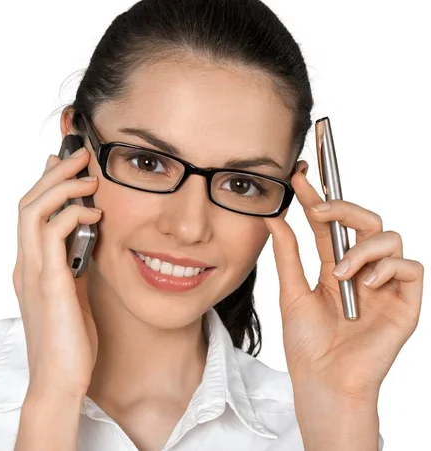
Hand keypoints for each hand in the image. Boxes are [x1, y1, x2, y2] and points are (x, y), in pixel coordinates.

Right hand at [12, 147, 100, 398]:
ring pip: (33, 210)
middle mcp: (25, 265)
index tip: (66, 165)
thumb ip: (74, 265)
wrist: (59, 381)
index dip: (45, 184)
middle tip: (80, 156)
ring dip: (61, 186)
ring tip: (88, 176)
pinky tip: (94, 213)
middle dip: (53, 173)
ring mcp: (32, 273)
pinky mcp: (48, 284)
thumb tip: (87, 238)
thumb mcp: (74, 293)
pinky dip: (72, 214)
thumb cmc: (69, 341)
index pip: (30, 213)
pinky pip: (52, 234)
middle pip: (27, 202)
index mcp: (31, 267)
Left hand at [263, 169, 423, 401]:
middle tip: (318, 209)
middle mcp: (362, 271)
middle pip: (365, 221)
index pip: (329, 225)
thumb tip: (274, 217)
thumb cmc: (307, 344)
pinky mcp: (405, 303)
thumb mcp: (291, 292)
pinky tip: (366, 284)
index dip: (317, 199)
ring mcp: (385, 286)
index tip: (299, 176)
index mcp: (334, 268)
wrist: (322, 380)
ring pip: (390, 238)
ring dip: (362, 248)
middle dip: (343, 208)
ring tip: (339, 273)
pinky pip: (411, 267)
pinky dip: (387, 267)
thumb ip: (287, 254)